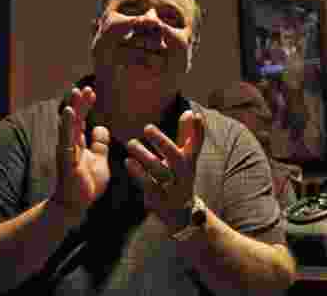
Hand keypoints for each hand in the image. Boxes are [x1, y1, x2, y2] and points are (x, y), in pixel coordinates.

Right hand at [51, 87, 110, 216]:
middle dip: (79, 103)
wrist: (76, 205)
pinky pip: (66, 139)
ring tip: (75, 93)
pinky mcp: (66, 159)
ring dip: (72, 109)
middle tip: (85, 87)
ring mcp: (67, 151)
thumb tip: (100, 127)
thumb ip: (100, 145)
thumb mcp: (99, 160)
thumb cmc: (87, 184)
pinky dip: (67, 125)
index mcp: (78, 144)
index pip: (81, 120)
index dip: (85, 106)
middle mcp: (70, 144)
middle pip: (74, 119)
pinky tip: (69, 113)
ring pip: (68, 126)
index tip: (91, 92)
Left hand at [125, 110, 205, 232]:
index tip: (193, 114)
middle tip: (147, 127)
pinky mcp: (160, 201)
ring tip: (131, 143)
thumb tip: (189, 111)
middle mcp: (184, 175)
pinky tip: (128, 162)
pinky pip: (149, 186)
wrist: (182, 215)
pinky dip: (138, 174)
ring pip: (160, 172)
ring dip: (145, 157)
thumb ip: (186, 135)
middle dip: (162, 142)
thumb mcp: (184, 157)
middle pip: (176, 157)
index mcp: (190, 161)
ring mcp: (173, 189)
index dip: (198, 130)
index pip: (197, 144)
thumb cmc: (179, 177)